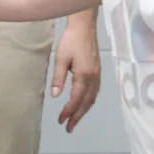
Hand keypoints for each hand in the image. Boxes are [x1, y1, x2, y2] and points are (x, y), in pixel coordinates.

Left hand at [51, 17, 100, 132]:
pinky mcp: (98, 70)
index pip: (76, 99)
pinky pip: (95, 91)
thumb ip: (58, 78)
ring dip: (84, 110)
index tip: (61, 120)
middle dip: (77, 116)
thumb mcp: (60, 58)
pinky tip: (84, 103)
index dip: (68, 111)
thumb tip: (55, 96)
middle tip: (68, 128)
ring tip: (75, 120)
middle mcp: (94, 77)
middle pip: (86, 102)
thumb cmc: (71, 39)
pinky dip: (89, 101)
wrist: (85, 26)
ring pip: (92, 98)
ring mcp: (98, 74)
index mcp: (84, 75)